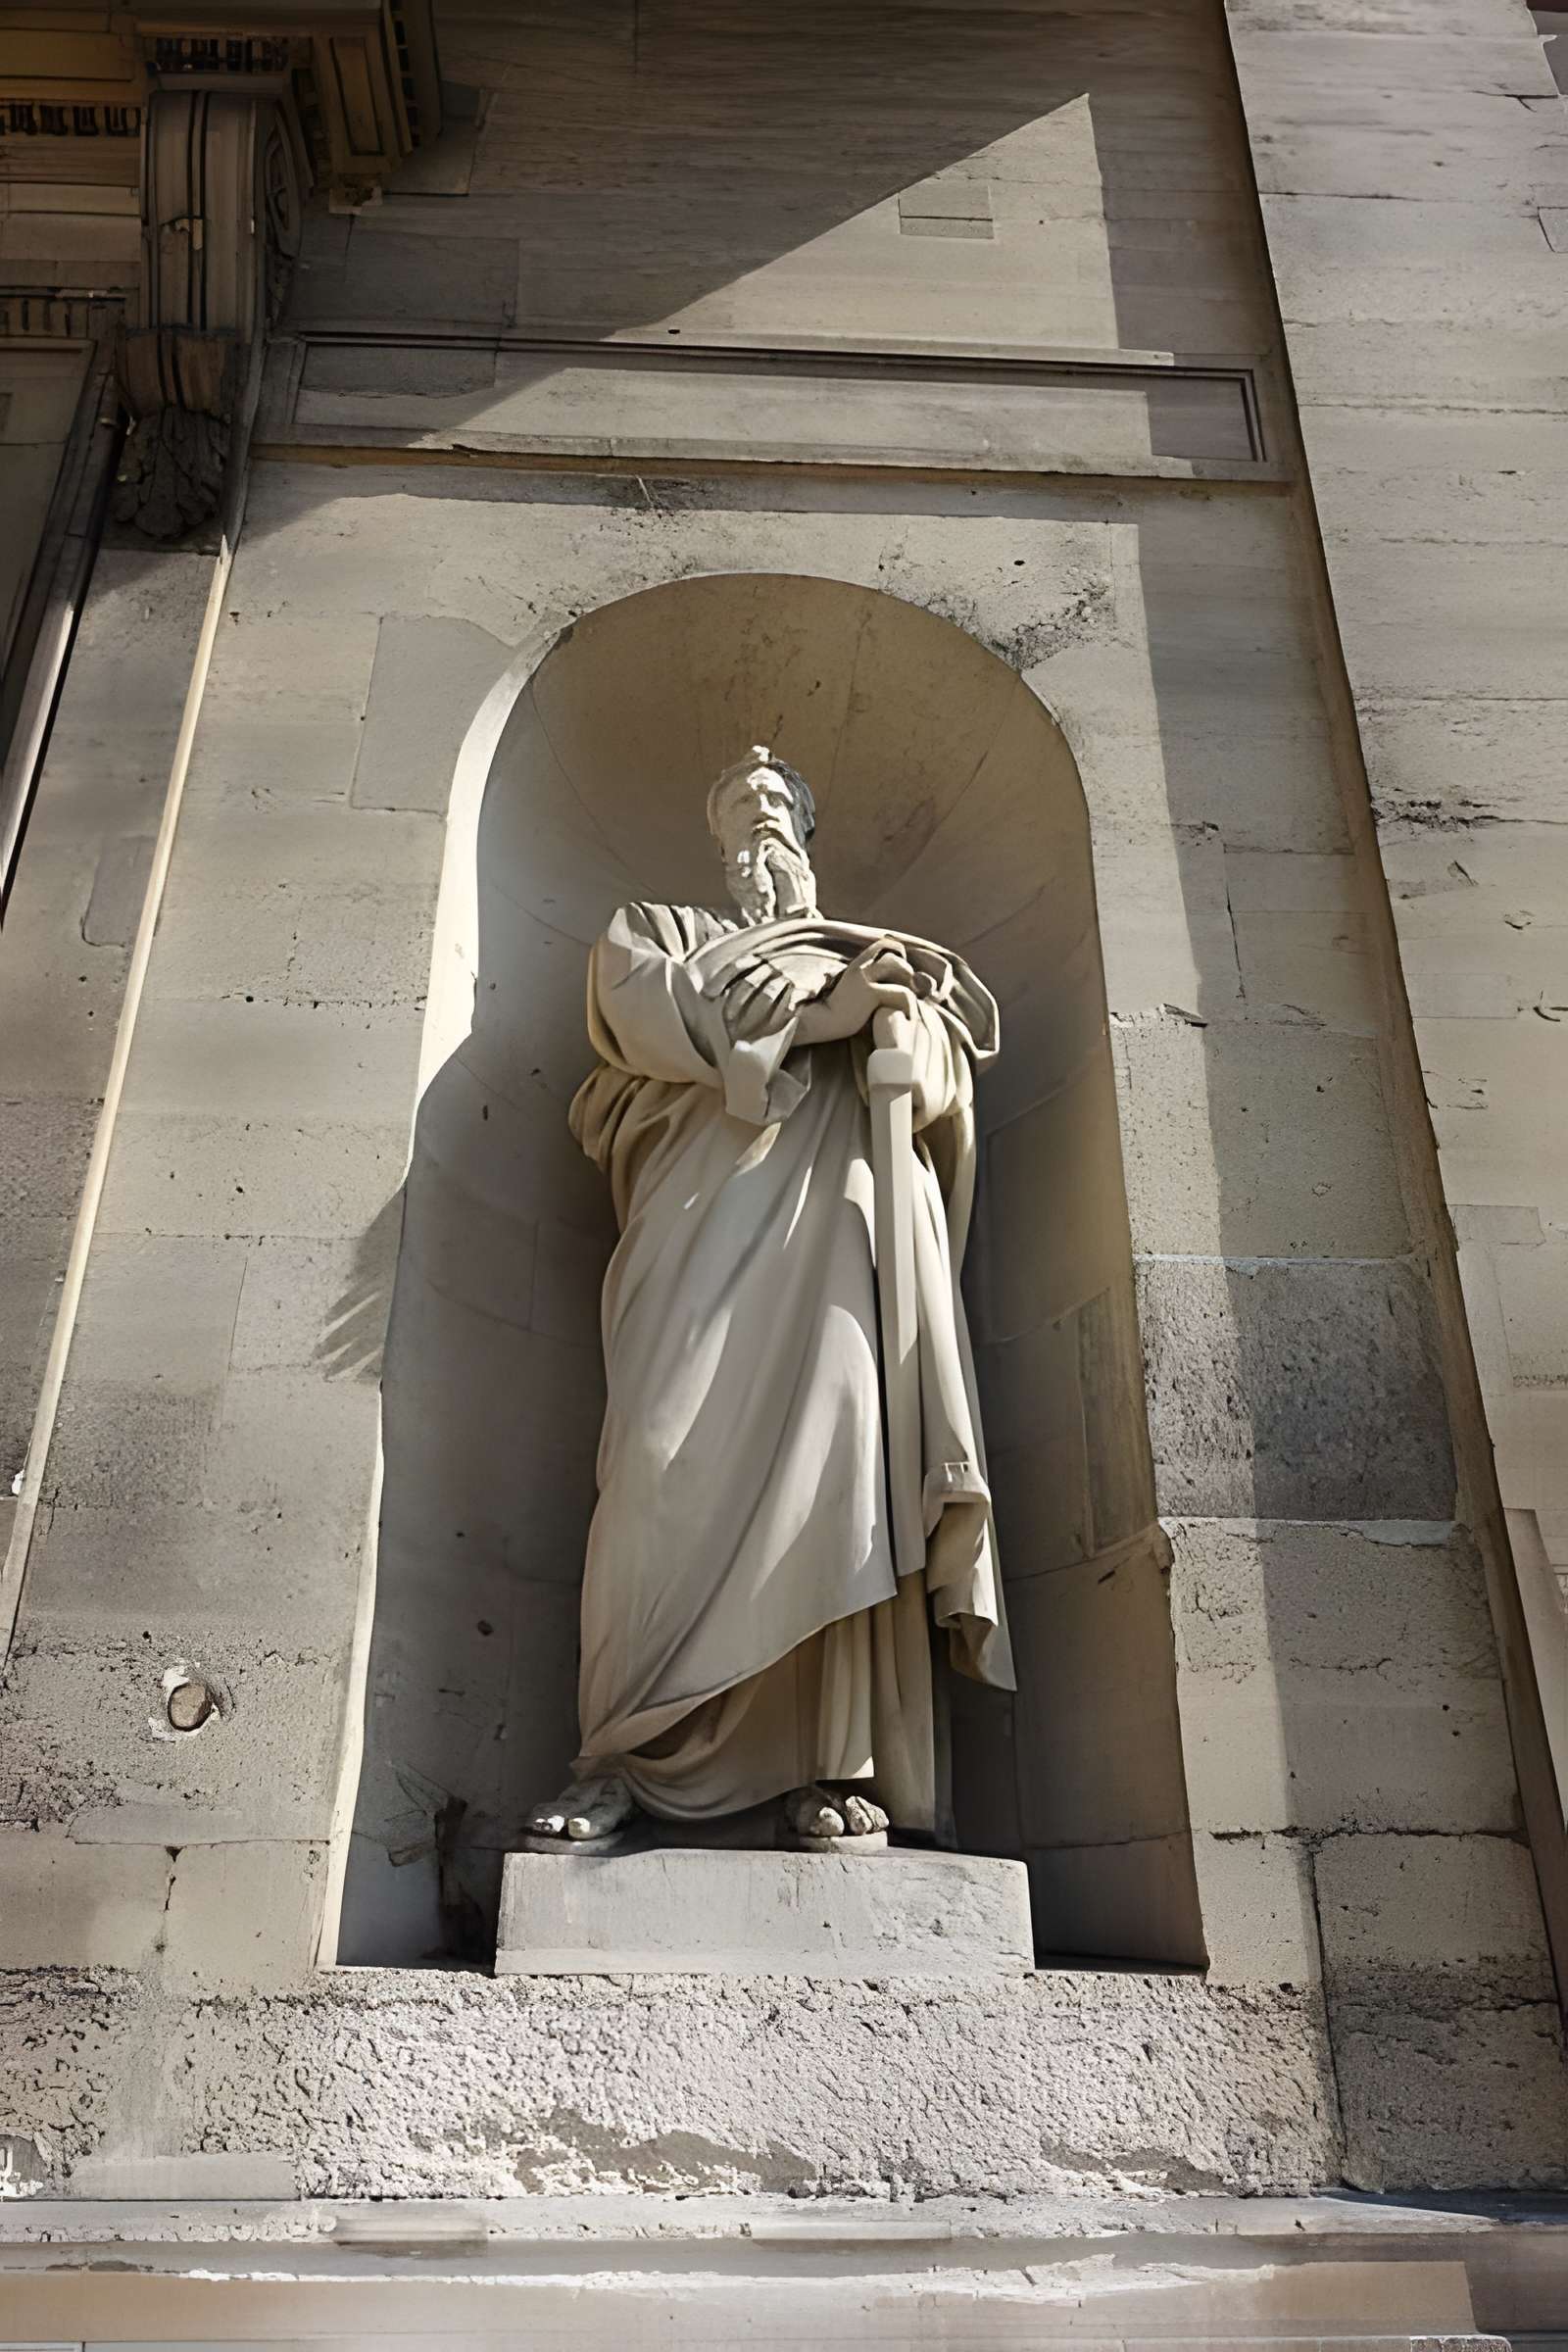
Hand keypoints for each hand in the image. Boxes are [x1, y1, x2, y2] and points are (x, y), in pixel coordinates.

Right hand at [793, 941, 917, 1045]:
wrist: (822, 1023)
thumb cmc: (839, 1011)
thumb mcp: (853, 988)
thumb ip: (870, 980)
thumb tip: (895, 980)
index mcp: (858, 964)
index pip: (885, 944)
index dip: (899, 954)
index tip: (901, 973)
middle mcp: (862, 967)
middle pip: (898, 958)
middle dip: (907, 975)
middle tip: (905, 995)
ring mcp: (866, 979)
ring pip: (903, 971)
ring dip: (910, 989)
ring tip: (906, 1007)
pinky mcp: (871, 994)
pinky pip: (902, 994)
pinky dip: (908, 1006)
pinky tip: (905, 1017)